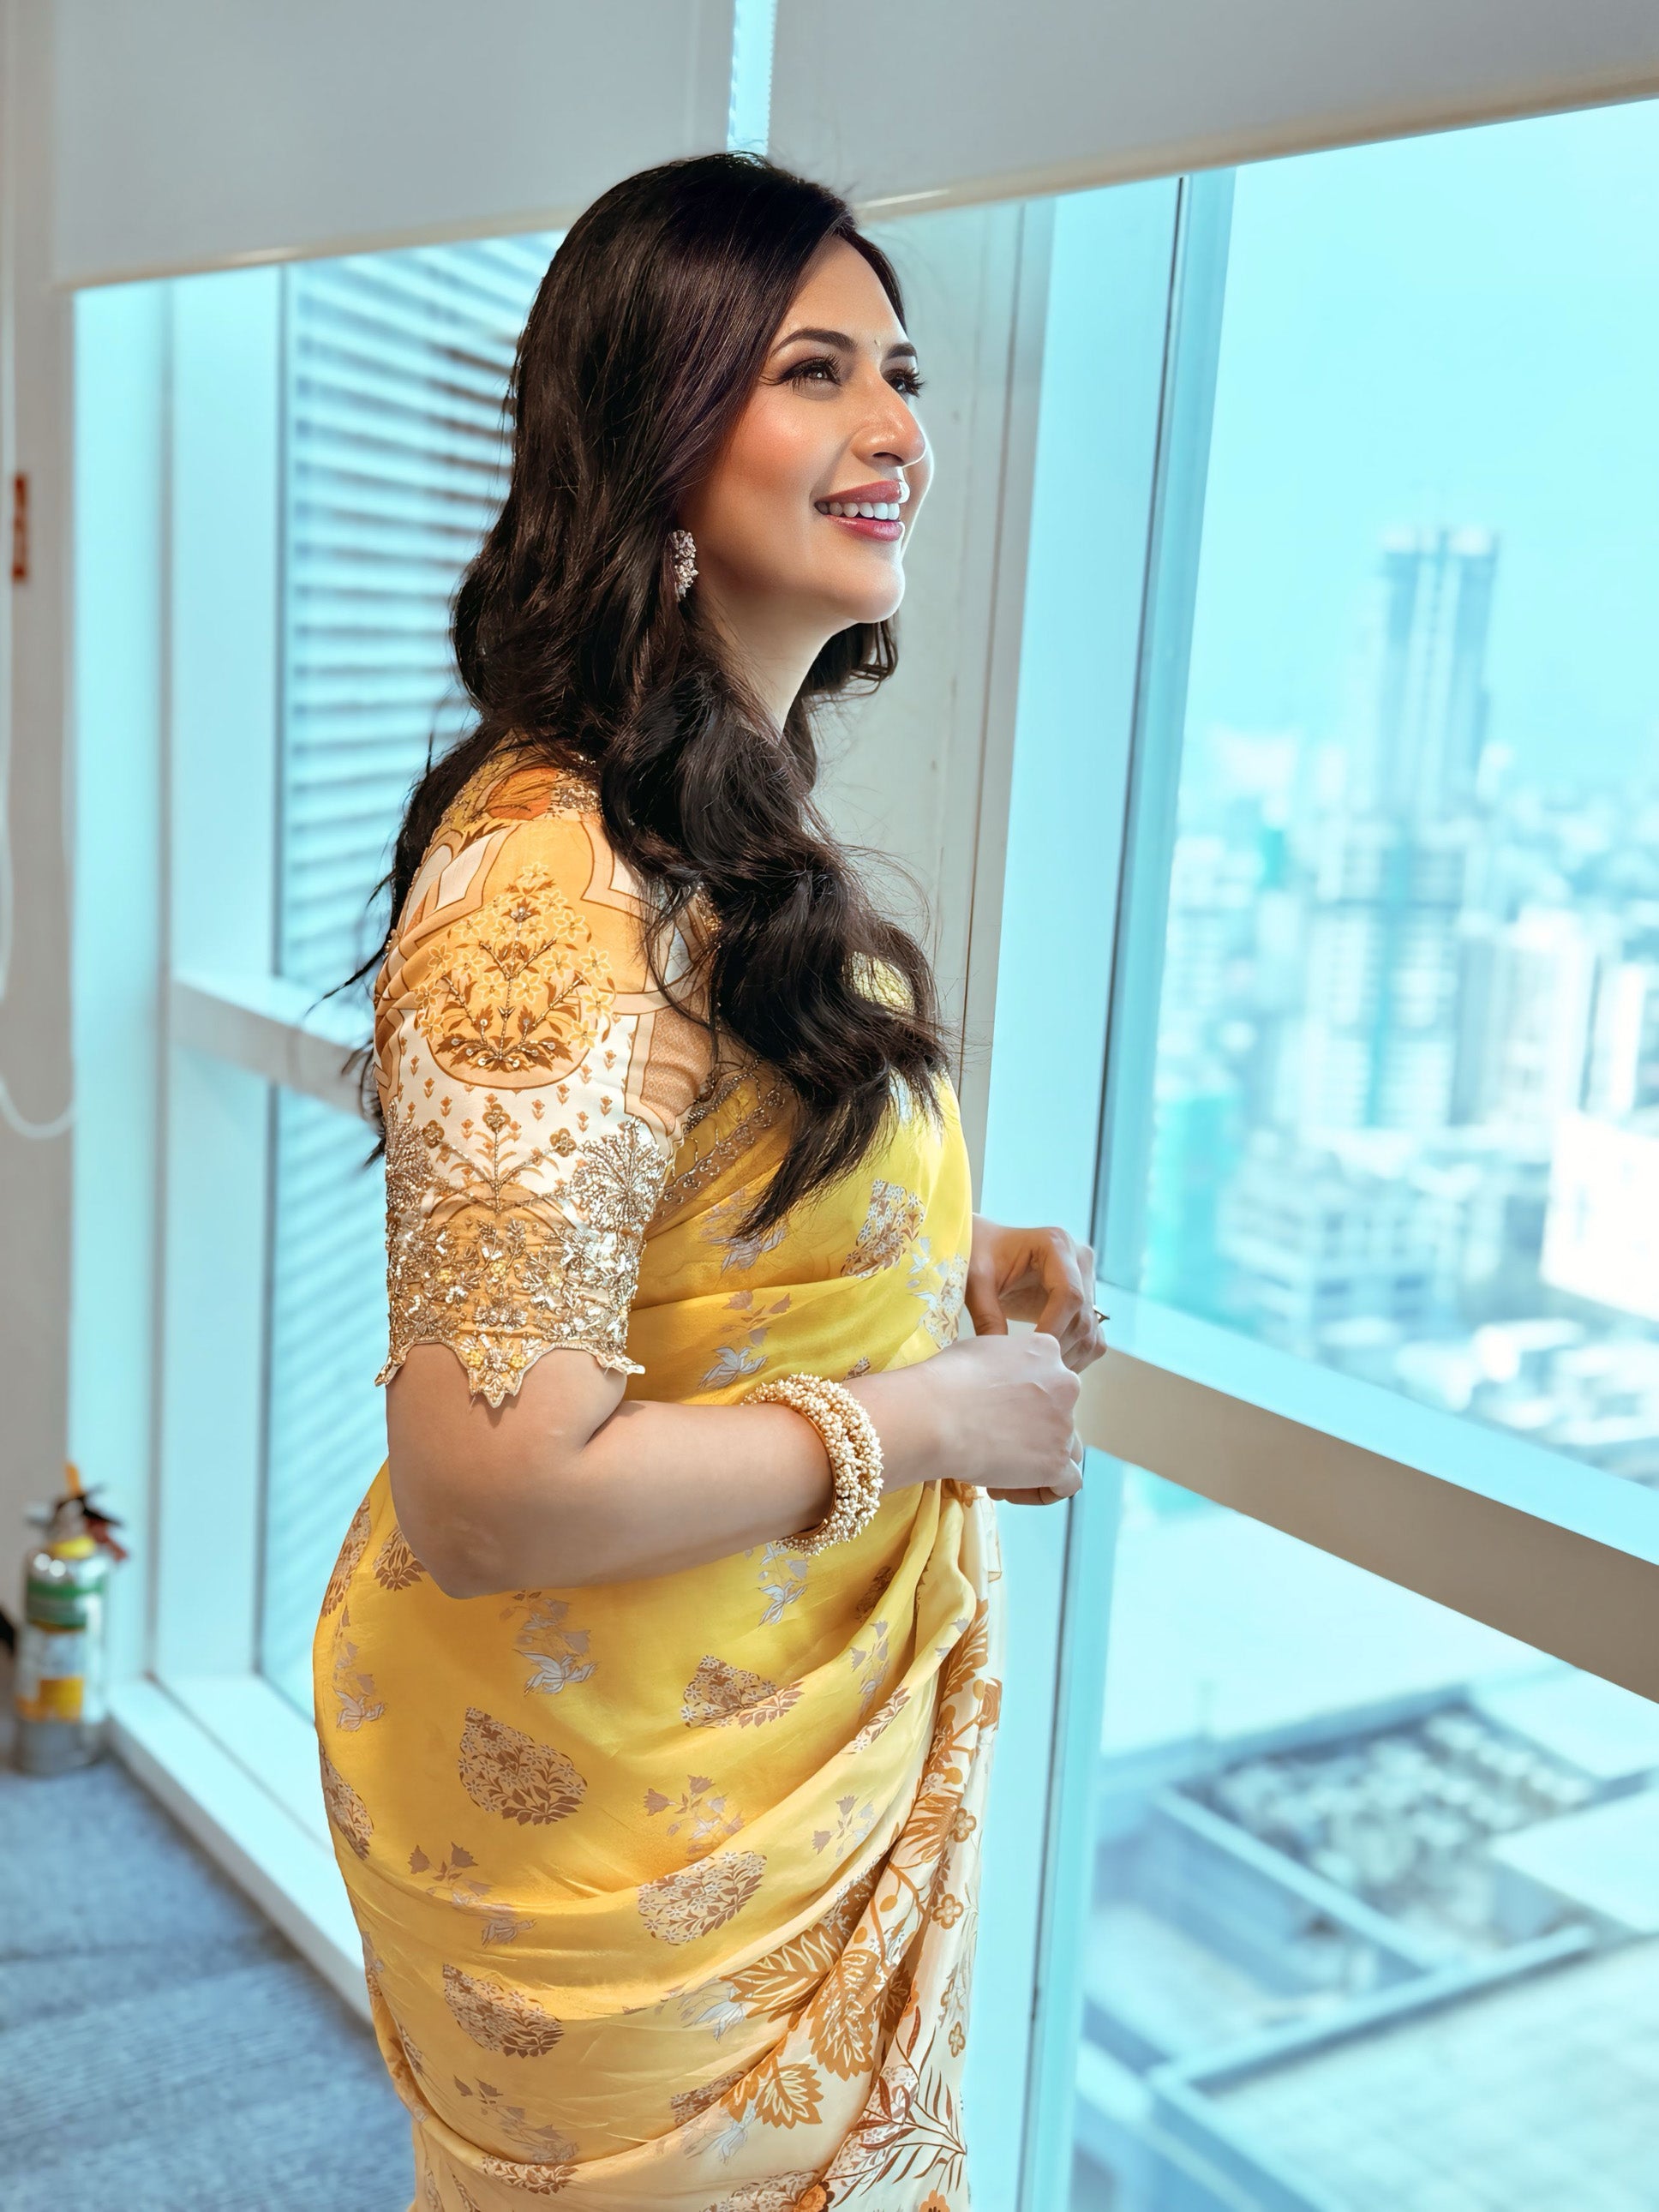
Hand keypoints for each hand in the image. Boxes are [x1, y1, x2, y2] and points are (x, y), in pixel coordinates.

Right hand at [920, 1331, 1081, 1502]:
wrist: (934, 1414)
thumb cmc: (944, 1380)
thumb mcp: (980, 1351)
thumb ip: (1004, 1367)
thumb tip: (997, 1384)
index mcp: (1046, 1351)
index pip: (1050, 1382)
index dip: (1024, 1404)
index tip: (995, 1417)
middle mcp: (1065, 1383)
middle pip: (1059, 1416)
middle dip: (1029, 1435)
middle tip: (992, 1446)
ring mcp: (1064, 1424)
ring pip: (1066, 1449)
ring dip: (1038, 1462)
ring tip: (998, 1475)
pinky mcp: (1056, 1461)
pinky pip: (1067, 1483)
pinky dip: (1044, 1491)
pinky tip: (1010, 1491)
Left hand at [965, 1215, 1106, 1372]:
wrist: (985, 1248)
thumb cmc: (978, 1255)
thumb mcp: (976, 1281)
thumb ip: (986, 1316)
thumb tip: (1000, 1360)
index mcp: (1056, 1244)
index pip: (1069, 1293)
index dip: (1052, 1328)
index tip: (1029, 1354)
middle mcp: (1080, 1259)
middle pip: (1083, 1316)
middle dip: (1057, 1347)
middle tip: (1028, 1371)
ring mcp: (1087, 1281)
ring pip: (1091, 1331)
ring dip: (1067, 1357)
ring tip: (1036, 1373)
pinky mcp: (1086, 1302)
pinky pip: (1093, 1337)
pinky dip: (1075, 1357)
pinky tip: (1048, 1367)